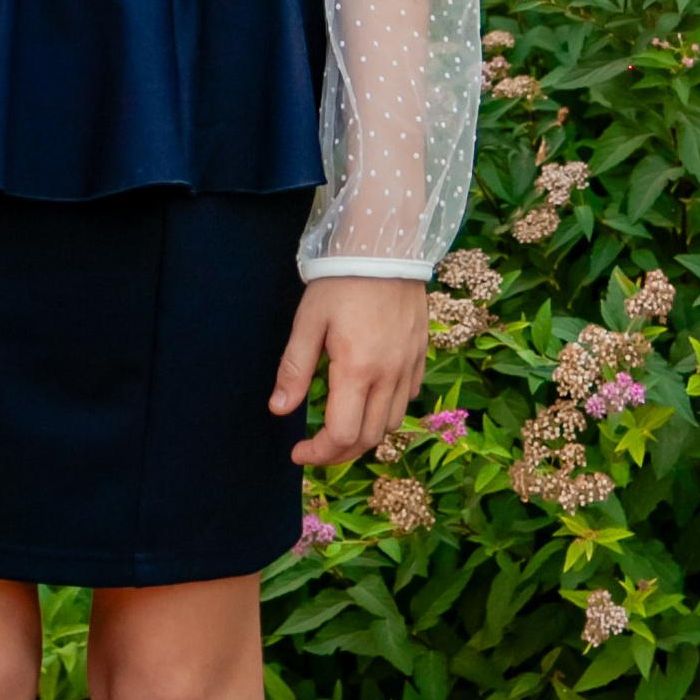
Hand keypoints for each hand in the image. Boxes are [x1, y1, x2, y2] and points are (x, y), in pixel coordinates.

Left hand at [268, 277, 428, 468]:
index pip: (342, 435)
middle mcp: (389, 375)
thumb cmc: (340, 280)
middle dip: (338, 452)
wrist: (383, 246)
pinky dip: (388, 411)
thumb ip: (294, 368)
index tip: (298, 451)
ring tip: (340, 426)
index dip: (319, 454)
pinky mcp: (420, 354)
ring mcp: (409, 366)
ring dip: (365, 435)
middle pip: (369, 438)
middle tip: (314, 448)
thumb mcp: (308, 321)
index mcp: (357, 369)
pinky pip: (407, 398)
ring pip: (392, 424)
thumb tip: (279, 410)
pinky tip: (369, 398)